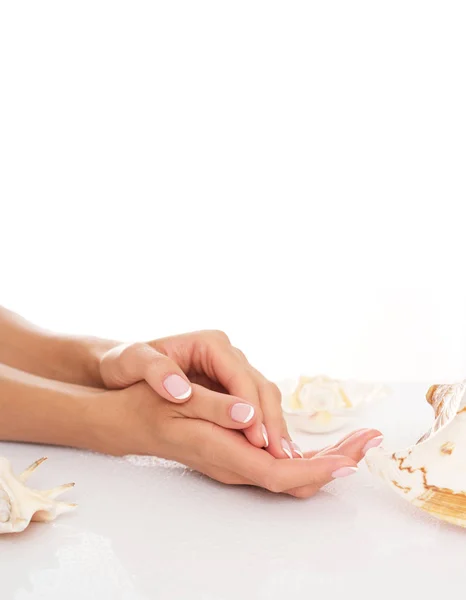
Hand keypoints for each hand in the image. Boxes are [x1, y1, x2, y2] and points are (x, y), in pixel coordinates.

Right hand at [91, 381, 382, 497]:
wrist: (127, 420)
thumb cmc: (148, 406)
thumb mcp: (176, 400)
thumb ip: (214, 408)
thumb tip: (250, 416)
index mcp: (221, 451)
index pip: (280, 473)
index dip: (318, 469)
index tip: (352, 457)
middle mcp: (232, 463)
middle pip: (292, 479)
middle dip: (334, 464)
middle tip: (369, 442)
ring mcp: (234, 461)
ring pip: (288, 474)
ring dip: (324, 460)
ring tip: (356, 441)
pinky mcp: (235, 453)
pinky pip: (277, 463)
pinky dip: (305, 456)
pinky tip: (319, 444)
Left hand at [100, 330, 298, 458]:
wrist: (124, 368)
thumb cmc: (126, 364)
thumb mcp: (133, 362)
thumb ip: (156, 371)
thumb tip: (181, 391)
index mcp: (210, 344)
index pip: (241, 377)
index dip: (252, 409)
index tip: (257, 439)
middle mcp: (227, 355)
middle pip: (260, 387)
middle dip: (270, 421)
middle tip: (277, 455)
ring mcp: (231, 371)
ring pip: (264, 398)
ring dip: (272, 428)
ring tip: (279, 458)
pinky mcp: (230, 388)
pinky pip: (254, 408)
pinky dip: (263, 429)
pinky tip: (268, 453)